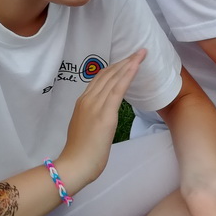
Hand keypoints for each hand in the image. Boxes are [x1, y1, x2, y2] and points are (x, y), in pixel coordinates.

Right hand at [58, 50, 145, 188]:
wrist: (75, 165)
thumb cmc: (81, 152)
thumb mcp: (85, 127)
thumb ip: (92, 115)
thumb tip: (102, 111)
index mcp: (82, 102)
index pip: (99, 78)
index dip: (114, 67)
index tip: (126, 59)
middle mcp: (88, 99)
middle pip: (107, 74)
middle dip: (124, 61)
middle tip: (138, 51)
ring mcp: (95, 105)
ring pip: (114, 78)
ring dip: (129, 63)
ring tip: (141, 53)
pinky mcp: (105, 113)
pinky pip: (118, 89)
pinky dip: (128, 74)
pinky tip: (136, 65)